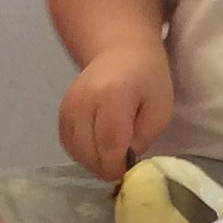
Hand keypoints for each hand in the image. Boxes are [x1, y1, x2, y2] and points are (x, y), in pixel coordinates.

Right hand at [58, 42, 172, 180]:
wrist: (120, 51)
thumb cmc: (148, 78)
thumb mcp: (160, 108)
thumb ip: (144, 137)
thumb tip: (126, 159)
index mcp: (112, 96)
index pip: (109, 143)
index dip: (117, 166)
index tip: (129, 172)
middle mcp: (84, 101)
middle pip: (89, 151)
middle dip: (107, 167)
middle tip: (123, 166)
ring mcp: (69, 106)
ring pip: (76, 151)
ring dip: (94, 162)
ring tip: (112, 157)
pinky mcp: (62, 112)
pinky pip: (68, 144)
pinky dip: (82, 153)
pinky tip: (98, 150)